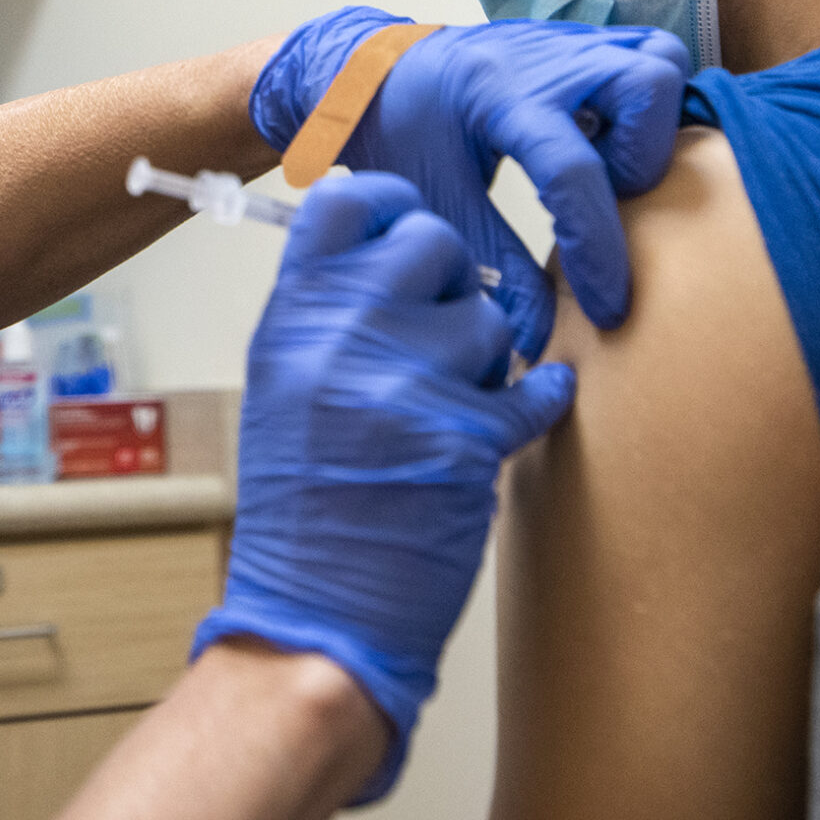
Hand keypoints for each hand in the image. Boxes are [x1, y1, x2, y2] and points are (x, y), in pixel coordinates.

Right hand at [191, 174, 576, 803]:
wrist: (315, 615)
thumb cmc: (302, 509)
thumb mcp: (282, 387)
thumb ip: (326, 310)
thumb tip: (385, 239)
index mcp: (289, 319)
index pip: (343, 203)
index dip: (389, 205)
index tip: (404, 227)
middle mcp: (341, 336)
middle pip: (432, 242)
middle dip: (452, 282)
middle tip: (440, 330)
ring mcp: (402, 384)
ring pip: (490, 319)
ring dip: (485, 358)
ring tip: (448, 406)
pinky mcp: (464, 439)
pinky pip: (531, 388)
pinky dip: (537, 402)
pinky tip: (525, 411)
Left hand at [251, 8, 688, 357]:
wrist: (375, 72)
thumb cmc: (398, 131)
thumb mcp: (433, 200)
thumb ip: (491, 264)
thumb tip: (538, 335)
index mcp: (494, 93)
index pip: (570, 170)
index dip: (597, 250)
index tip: (607, 308)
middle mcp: (544, 56)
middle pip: (648, 83)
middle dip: (642, 159)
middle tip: (603, 197)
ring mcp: (569, 41)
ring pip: (661, 61)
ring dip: (651, 128)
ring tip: (607, 168)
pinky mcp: (584, 43)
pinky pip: (652, 55)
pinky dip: (648, 105)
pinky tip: (608, 144)